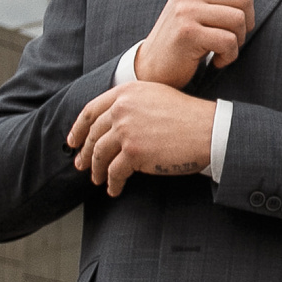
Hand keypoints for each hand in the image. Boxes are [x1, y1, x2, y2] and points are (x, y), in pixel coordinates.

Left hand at [66, 82, 218, 194]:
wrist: (208, 129)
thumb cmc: (188, 115)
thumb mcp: (155, 97)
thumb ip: (132, 103)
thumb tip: (113, 124)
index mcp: (126, 93)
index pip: (91, 111)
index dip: (78, 128)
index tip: (73, 141)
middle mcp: (122, 109)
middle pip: (93, 134)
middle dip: (85, 152)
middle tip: (82, 164)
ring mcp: (126, 131)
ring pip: (99, 154)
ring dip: (97, 170)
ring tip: (98, 179)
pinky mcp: (134, 152)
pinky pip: (114, 172)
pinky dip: (112, 183)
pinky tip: (114, 188)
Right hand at [135, 0, 254, 86]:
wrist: (152, 66)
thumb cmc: (182, 40)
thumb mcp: (200, 10)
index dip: (248, 4)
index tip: (235, 22)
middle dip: (247, 23)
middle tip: (233, 39)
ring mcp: (186, 11)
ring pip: (238, 19)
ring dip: (238, 41)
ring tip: (223, 50)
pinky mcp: (188, 33)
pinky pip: (228, 41)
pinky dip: (229, 56)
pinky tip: (216, 60)